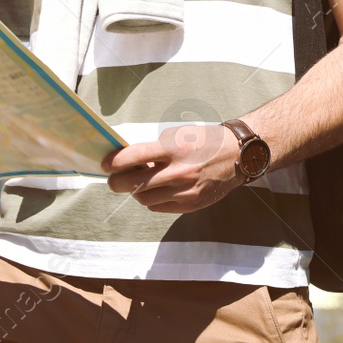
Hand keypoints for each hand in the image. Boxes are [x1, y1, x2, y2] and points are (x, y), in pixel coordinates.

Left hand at [101, 124, 242, 213]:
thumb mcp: (179, 135)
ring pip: (144, 198)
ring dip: (136, 191)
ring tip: (139, 182)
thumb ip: (154, 148)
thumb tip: (129, 161)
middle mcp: (179, 172)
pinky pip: (158, 207)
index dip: (114, 162)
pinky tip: (156, 190)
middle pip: (133, 184)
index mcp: (175, 149)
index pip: (134, 157)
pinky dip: (151, 199)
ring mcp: (184, 191)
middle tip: (112, 179)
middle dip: (116, 182)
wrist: (237, 156)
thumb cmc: (206, 141)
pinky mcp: (189, 205)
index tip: (105, 165)